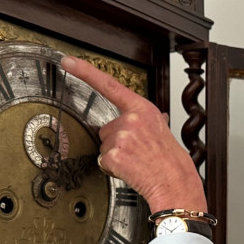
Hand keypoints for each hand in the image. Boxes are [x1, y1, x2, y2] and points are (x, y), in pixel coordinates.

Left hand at [59, 56, 207, 214]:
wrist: (175, 181)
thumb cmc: (170, 159)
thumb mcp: (162, 129)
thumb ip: (145, 120)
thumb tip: (141, 119)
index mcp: (142, 108)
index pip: (109, 85)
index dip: (85, 72)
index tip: (68, 62)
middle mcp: (130, 119)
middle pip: (105, 128)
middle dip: (116, 142)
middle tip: (137, 152)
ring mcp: (121, 137)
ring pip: (104, 147)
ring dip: (116, 156)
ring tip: (137, 161)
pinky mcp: (114, 155)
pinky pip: (103, 162)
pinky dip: (114, 169)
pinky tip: (131, 170)